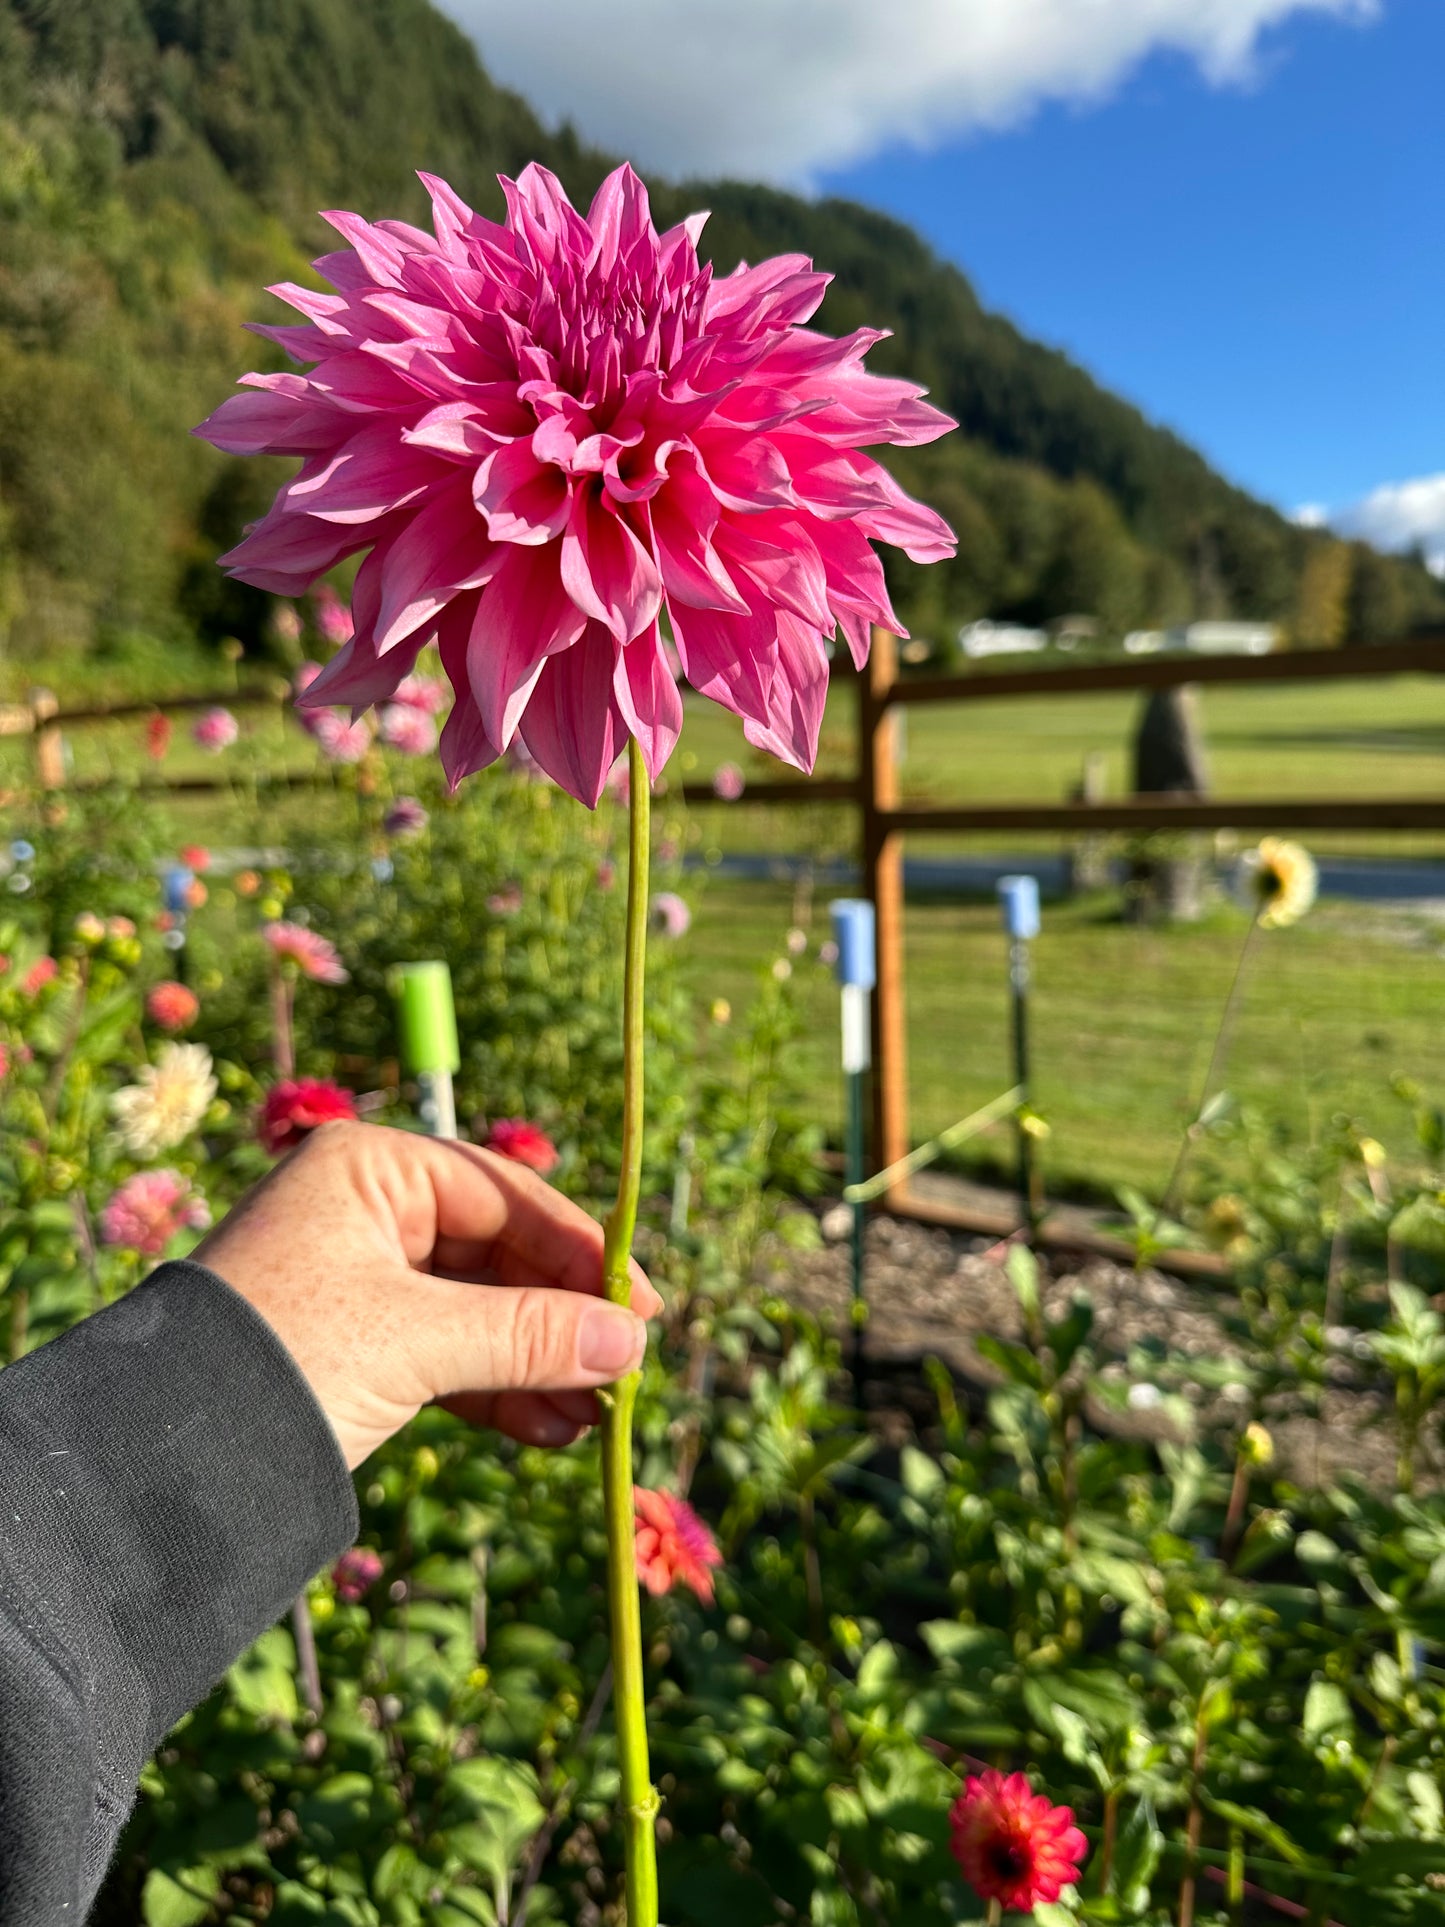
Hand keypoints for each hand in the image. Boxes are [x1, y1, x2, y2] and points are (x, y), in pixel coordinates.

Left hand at [195, 1120, 657, 1467]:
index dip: (579, 1250)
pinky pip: (445, 1357)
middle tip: (626, 1371)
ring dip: (538, 1365)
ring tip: (598, 1416)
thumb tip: (631, 1342)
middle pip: (497, 1255)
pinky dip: (496, 1392)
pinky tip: (551, 1430)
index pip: (504, 1194)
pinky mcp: (352, 1344)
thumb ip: (528, 1334)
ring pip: (476, 1314)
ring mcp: (357, 1279)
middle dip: (561, 1321)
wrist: (158, 1455)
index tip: (641, 1305)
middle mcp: (366, 1210)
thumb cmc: (285, 1358)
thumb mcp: (416, 1340)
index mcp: (370, 1169)